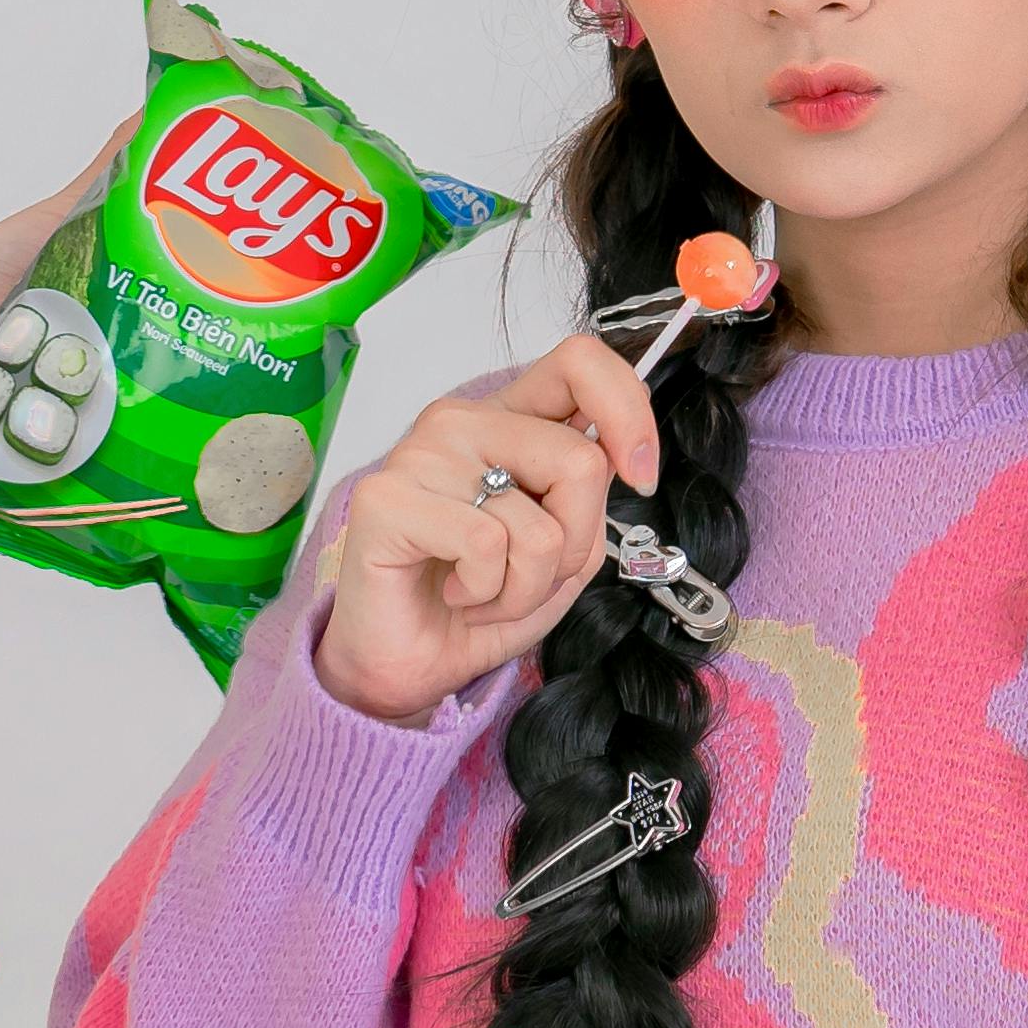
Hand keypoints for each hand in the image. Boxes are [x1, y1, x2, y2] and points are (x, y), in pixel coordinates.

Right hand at [315, 330, 665, 722]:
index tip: (641, 474)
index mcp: (508, 422)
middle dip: (576, 544)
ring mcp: (420, 454)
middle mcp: (462, 423)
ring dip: (527, 586)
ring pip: (538, 523)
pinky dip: (487, 593)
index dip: (628, 411)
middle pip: (580, 459)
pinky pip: (486, 545)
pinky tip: (457, 595)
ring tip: (486, 593)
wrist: (410, 663)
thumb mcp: (565, 549)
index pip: (580, 363)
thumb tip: (618, 461)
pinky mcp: (387, 497)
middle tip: (532, 575)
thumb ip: (590, 496)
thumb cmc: (481, 603)